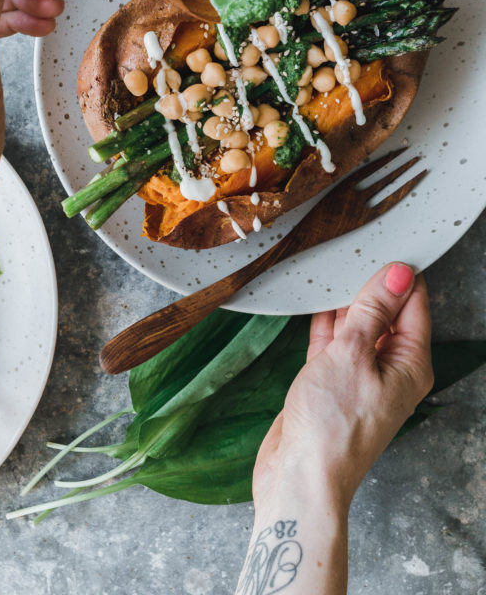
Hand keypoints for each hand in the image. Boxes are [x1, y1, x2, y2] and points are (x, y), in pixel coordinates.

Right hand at [252, 263, 433, 513]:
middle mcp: (389, 370)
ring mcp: (359, 377)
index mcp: (410, 365)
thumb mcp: (352, 354)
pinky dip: (325, 320)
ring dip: (344, 300)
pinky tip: (313, 297)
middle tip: (351, 243)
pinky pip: (332, 342)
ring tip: (329, 263)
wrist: (300, 476)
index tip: (385, 237)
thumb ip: (372, 310)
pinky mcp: (331, 383)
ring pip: (357, 325)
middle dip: (370, 282)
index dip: (400, 271)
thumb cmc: (332, 425)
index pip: (413, 304)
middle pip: (386, 313)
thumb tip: (398, 273)